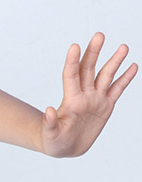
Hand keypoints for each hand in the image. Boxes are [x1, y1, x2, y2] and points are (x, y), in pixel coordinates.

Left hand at [39, 32, 135, 156]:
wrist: (65, 147)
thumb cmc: (54, 141)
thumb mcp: (50, 134)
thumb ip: (49, 123)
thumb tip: (48, 110)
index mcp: (70, 100)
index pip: (71, 75)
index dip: (73, 61)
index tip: (75, 46)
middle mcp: (84, 95)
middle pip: (89, 69)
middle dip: (94, 52)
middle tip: (99, 35)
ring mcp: (95, 99)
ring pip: (106, 76)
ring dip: (115, 61)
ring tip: (124, 46)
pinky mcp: (106, 106)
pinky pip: (118, 89)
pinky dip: (126, 78)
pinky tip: (133, 66)